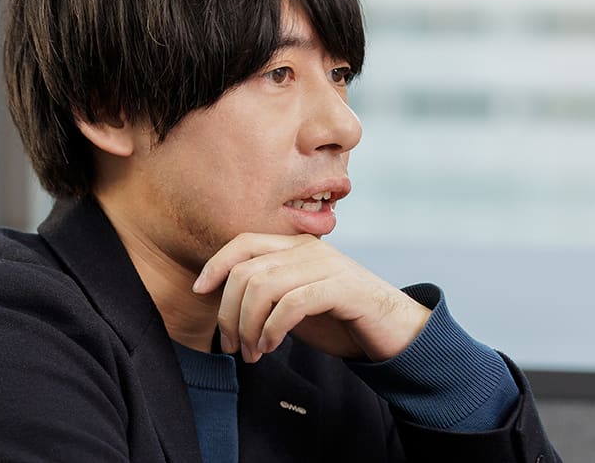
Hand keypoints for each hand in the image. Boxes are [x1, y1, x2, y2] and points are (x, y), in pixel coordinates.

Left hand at [192, 233, 431, 362]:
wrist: (394, 331)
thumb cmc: (340, 319)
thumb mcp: (294, 303)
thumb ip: (267, 296)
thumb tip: (226, 307)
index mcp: (296, 248)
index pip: (244, 242)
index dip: (216, 264)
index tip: (199, 291)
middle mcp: (309, 250)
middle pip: (247, 270)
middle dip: (229, 312)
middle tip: (230, 346)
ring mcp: (327, 266)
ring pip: (264, 286)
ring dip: (248, 326)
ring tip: (251, 352)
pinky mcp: (342, 289)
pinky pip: (293, 303)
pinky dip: (273, 329)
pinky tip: (270, 347)